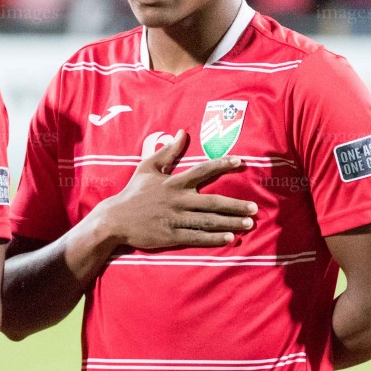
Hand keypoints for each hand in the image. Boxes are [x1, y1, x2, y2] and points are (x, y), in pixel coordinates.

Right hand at [95, 130, 258, 251]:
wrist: (115, 220)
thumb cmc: (133, 192)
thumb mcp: (147, 167)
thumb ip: (167, 151)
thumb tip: (182, 132)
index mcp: (174, 182)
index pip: (203, 170)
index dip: (222, 165)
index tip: (240, 162)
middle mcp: (178, 200)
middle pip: (212, 201)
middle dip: (235, 205)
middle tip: (254, 207)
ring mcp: (175, 219)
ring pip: (207, 221)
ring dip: (229, 223)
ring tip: (248, 223)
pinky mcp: (170, 236)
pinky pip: (195, 237)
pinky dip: (212, 238)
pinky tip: (228, 238)